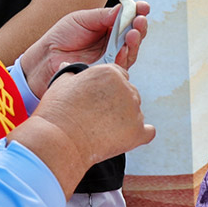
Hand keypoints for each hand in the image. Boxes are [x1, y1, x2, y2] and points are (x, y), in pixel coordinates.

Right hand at [18, 63, 154, 197]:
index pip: (119, 76)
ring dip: (124, 119)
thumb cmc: (58, 112)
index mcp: (110, 73)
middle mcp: (127, 89)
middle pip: (129, 93)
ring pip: (136, 112)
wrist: (60, 140)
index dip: (108, 87)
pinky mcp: (138, 132)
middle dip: (117, 103)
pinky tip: (127, 136)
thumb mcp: (60, 84)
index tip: (98, 98)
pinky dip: (140, 134)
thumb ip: (71, 74)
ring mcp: (135, 111)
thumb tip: (68, 67)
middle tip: (97, 115)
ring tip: (101, 128)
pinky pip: (148, 132)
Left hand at [20, 1, 149, 98]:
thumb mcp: (82, 19)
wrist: (48, 56)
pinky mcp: (109, 70)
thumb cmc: (63, 36)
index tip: (144, 7)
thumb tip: (123, 8)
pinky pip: (122, 65)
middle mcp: (115, 41)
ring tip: (133, 33)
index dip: (138, 12)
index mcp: (110, 26)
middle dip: (140, 27)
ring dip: (135, 41)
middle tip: (140, 20)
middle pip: (135, 34)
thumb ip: (103, 16)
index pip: (129, 18)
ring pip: (132, 50)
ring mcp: (114, 56)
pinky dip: (125, 56)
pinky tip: (124, 49)